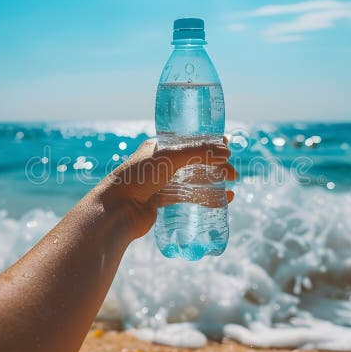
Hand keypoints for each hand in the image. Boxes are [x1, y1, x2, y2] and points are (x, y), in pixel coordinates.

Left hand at [98, 138, 236, 239]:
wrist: (116, 210)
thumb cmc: (139, 177)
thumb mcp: (170, 156)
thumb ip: (199, 152)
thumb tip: (226, 152)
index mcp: (159, 146)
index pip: (190, 141)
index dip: (210, 143)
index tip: (227, 146)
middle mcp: (160, 162)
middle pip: (194, 162)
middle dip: (215, 166)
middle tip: (233, 173)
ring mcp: (161, 182)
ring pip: (193, 180)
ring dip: (213, 183)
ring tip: (231, 188)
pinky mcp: (162, 201)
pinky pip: (188, 197)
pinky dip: (205, 198)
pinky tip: (220, 201)